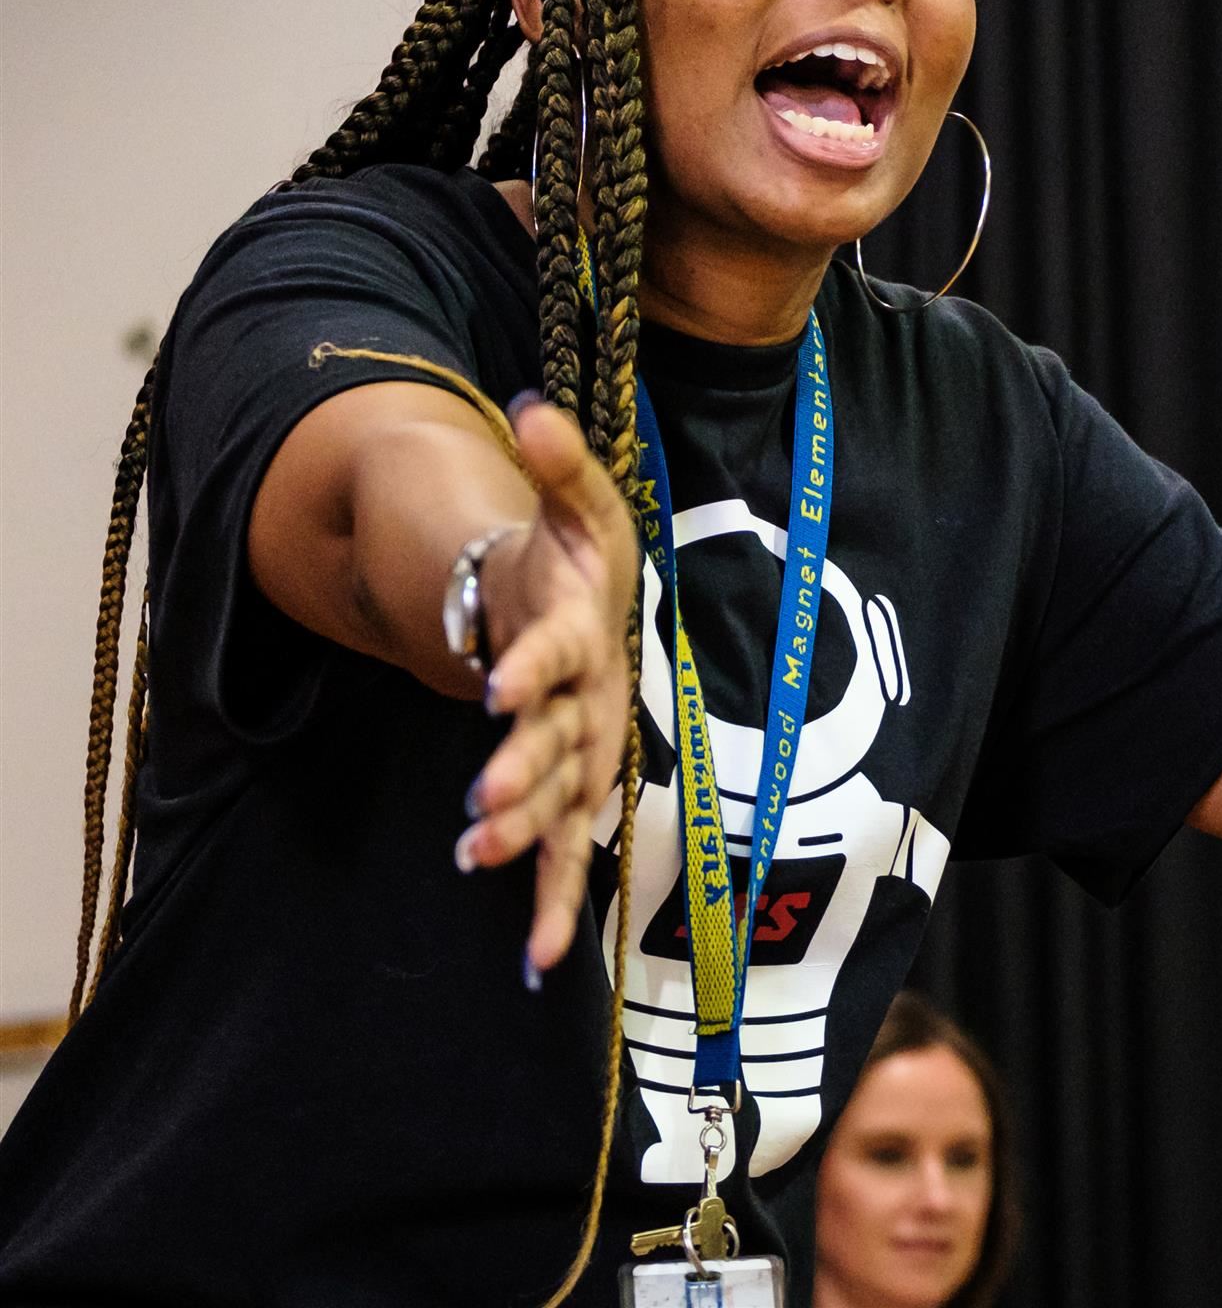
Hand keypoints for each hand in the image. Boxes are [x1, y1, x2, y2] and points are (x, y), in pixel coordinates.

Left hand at [453, 400, 637, 976]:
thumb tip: (530, 407)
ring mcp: (587, 750)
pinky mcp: (575, 790)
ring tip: (481, 861)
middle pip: (560, 739)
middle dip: (526, 773)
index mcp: (585, 630)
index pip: (559, 647)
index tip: (496, 684)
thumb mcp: (574, 504)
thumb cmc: (577, 559)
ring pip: (564, 801)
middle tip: (485, 807)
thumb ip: (560, 464)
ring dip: (531, 839)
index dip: (533, 664)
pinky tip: (541, 960)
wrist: (595, 609)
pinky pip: (572, 853)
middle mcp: (594, 699)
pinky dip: (559, 902)